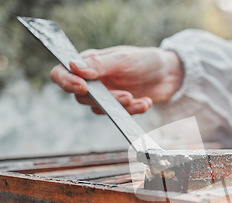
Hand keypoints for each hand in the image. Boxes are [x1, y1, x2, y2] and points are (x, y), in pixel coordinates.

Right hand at [50, 46, 183, 114]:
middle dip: (106, 99)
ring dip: (121, 107)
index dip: (66, 82)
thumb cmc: (144, 60)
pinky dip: (134, 110)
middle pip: (82, 97)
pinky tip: (146, 102)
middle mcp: (92, 80)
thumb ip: (99, 64)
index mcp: (87, 63)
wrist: (169, 74)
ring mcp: (104, 95)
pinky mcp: (118, 107)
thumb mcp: (123, 59)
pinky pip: (118, 114)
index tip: (83, 87)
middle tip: (127, 96)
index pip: (61, 73)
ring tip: (141, 99)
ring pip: (100, 109)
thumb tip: (73, 66)